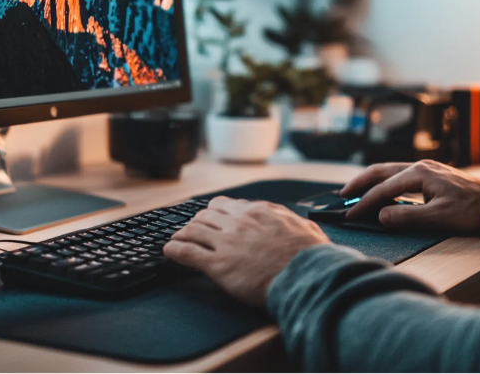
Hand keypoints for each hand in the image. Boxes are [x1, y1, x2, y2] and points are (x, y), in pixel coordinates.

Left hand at [163, 196, 329, 306]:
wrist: (305, 276)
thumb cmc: (310, 257)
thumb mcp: (306, 227)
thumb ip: (292, 221)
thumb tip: (293, 221)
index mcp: (259, 211)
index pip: (225, 204)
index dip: (214, 212)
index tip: (210, 217)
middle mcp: (239, 222)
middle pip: (205, 215)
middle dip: (196, 222)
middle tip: (191, 230)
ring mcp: (226, 242)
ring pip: (192, 230)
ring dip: (182, 234)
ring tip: (177, 239)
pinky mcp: (218, 265)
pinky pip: (187, 252)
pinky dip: (174, 250)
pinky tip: (169, 251)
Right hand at [340, 160, 479, 232]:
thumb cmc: (471, 211)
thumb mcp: (438, 218)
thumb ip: (407, 217)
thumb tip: (380, 216)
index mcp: (419, 174)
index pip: (384, 189)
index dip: (365, 203)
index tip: (350, 214)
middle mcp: (420, 166)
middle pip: (381, 171)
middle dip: (360, 183)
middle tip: (342, 195)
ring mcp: (426, 168)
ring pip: (390, 170)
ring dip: (371, 179)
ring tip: (356, 190)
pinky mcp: (431, 173)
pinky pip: (400, 174)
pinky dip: (385, 180)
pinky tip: (382, 189)